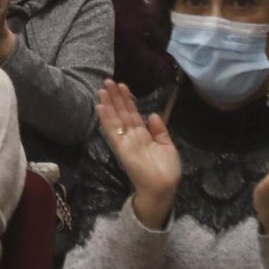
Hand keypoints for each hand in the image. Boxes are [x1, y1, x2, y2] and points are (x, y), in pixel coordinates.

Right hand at [97, 80, 180, 228]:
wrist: (163, 187)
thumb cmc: (167, 170)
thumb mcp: (167, 146)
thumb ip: (159, 130)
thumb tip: (152, 114)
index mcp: (143, 135)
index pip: (133, 114)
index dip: (127, 100)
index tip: (122, 86)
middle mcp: (132, 136)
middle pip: (122, 113)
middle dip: (115, 97)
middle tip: (107, 81)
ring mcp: (125, 141)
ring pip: (115, 119)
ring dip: (108, 104)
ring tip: (102, 89)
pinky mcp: (121, 148)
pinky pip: (113, 132)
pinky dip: (106, 119)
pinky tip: (100, 107)